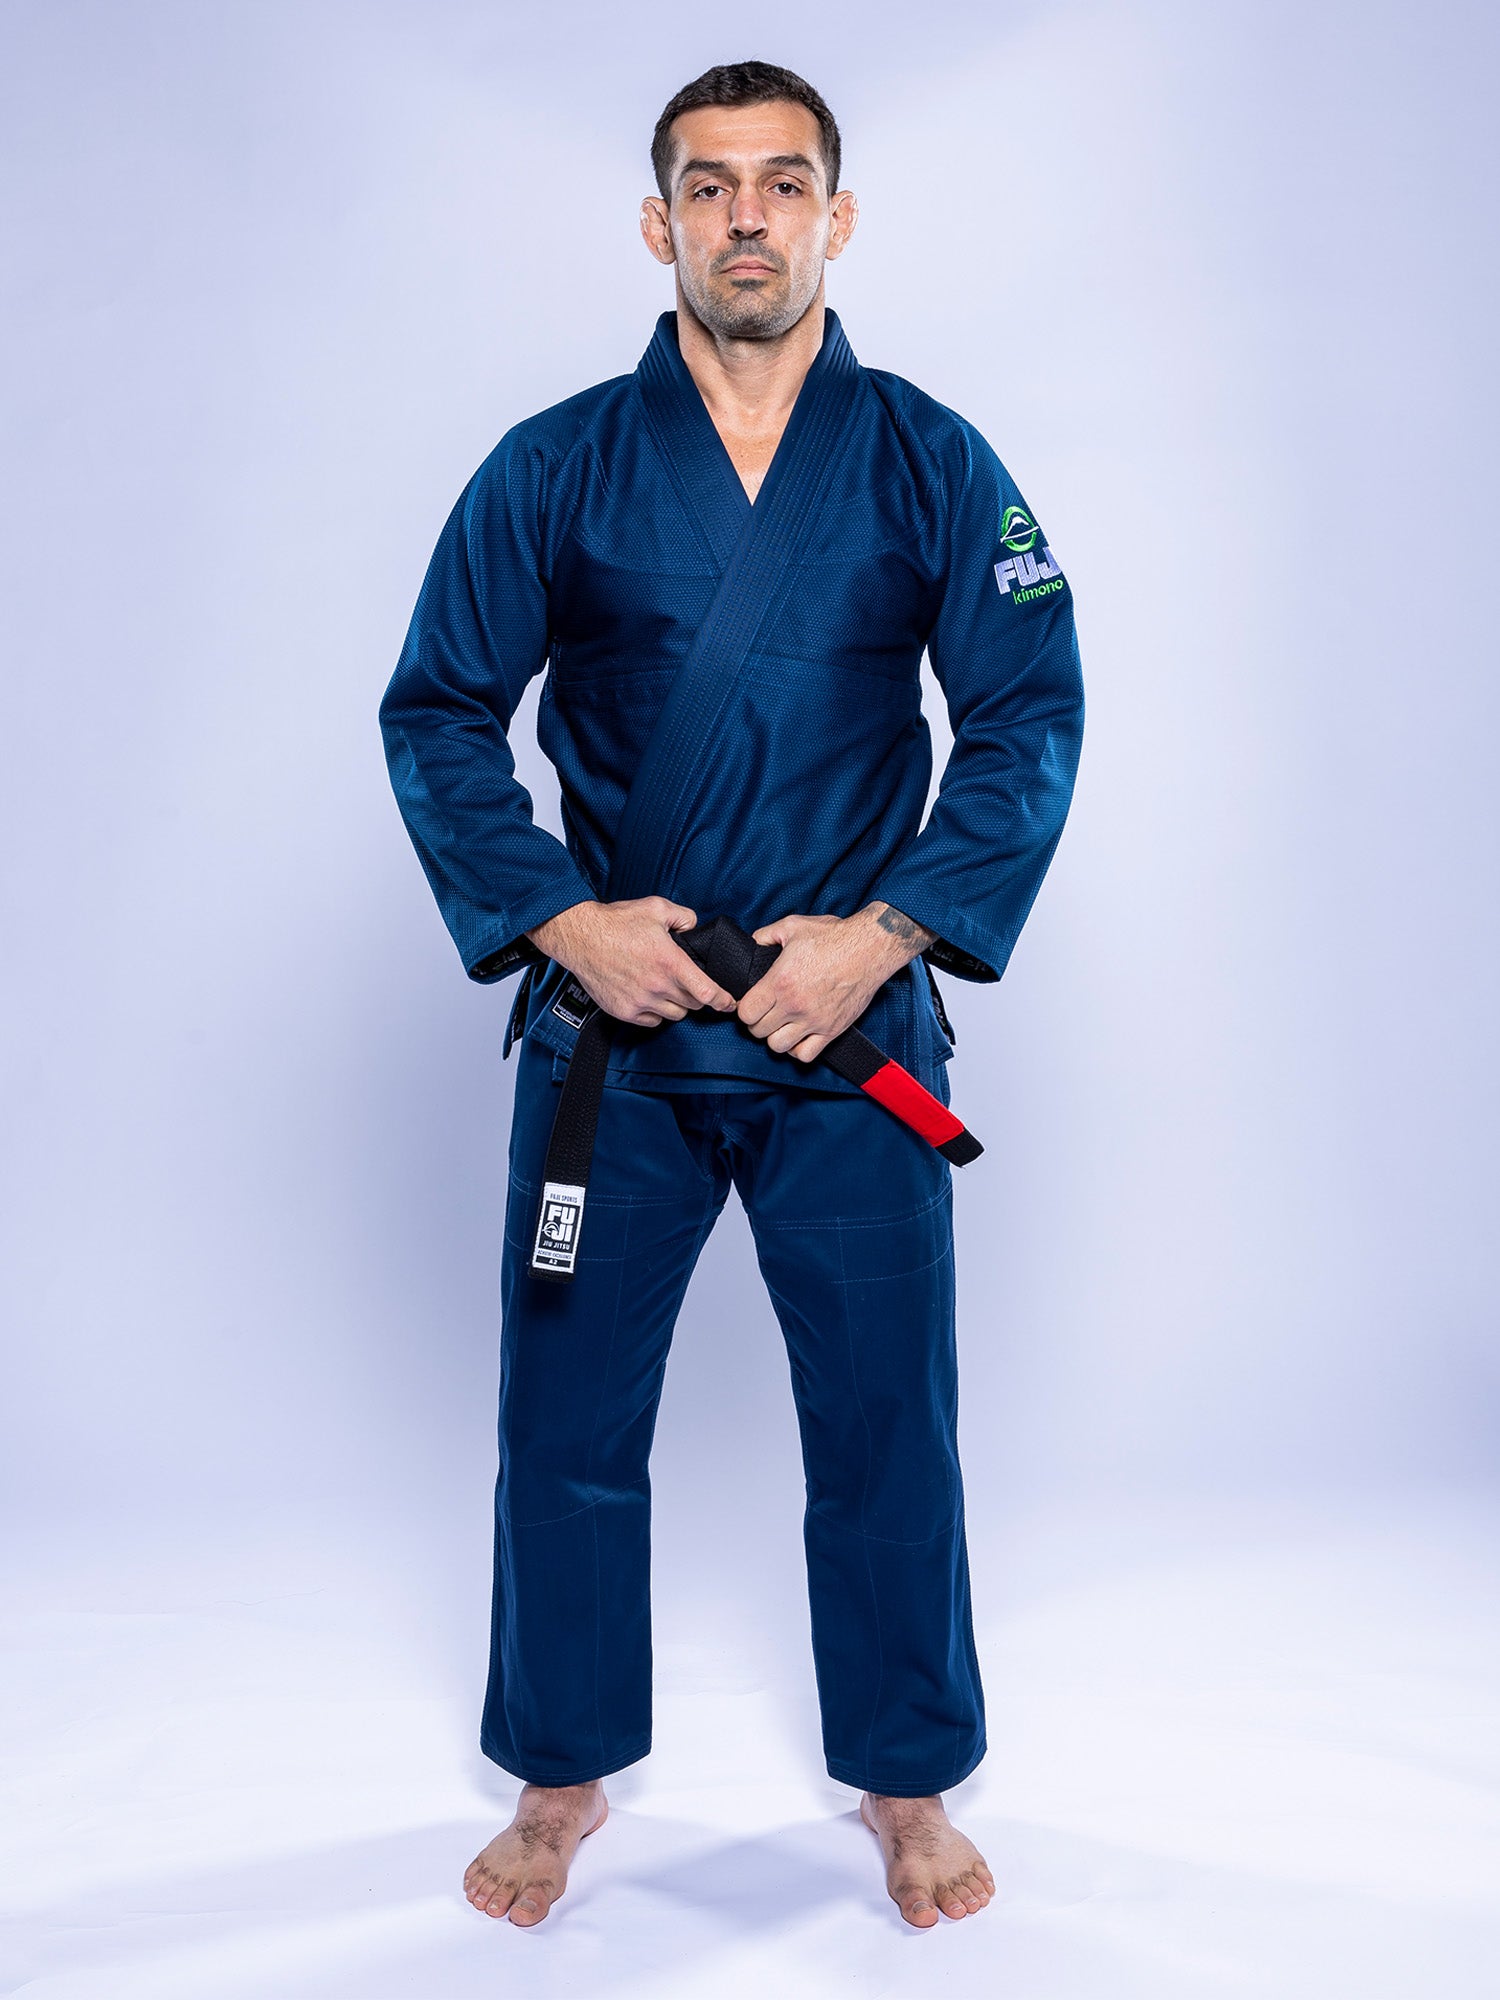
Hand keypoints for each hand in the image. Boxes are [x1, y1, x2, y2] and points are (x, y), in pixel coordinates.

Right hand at [526, 897, 737, 1027]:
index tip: (729, 1003)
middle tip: (690, 984)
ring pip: (674, 1015)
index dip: (723, 1000)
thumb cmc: (615, 922)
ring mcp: (640, 1001)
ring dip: (677, 1005)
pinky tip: (651, 997)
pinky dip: (656, 1013)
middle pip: (692, 1005)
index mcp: (670, 962)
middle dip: (697, 996)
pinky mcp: (624, 1011)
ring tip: (668, 988)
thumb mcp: (657, 907)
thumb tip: (694, 927)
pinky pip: (652, 1021)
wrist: (580, 937)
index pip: (706, 992)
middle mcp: (657, 986)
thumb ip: (684, 917)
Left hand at [737, 903, 935, 1061]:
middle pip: (758, 1031)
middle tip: (765, 1011)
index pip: (746, 1012)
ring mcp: (814, 1020)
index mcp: (780, 981)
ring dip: (775, 1037)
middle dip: (757, 1022)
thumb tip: (751, 945)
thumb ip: (764, 936)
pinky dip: (797, 1049)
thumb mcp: (792, 926)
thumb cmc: (834, 936)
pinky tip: (798, 1035)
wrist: (870, 948)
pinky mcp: (832, 1030)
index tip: (751, 1002)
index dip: (744, 1008)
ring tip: (780, 1024)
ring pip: (778, 1046)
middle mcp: (795, 1004)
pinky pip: (805, 1055)